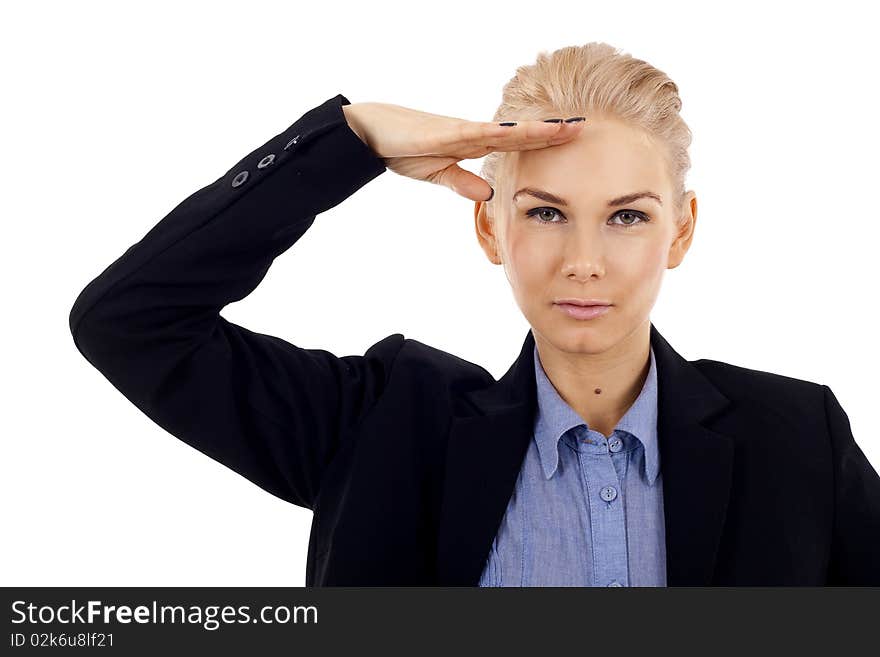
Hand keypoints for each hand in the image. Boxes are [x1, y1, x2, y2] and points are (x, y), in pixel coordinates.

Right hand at [342, 102, 584, 201]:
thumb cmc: (400, 148)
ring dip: (540, 130)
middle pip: (521, 133)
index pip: (515, 143)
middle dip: (553, 132)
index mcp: (472, 143)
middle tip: (585, 128)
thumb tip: (488, 191)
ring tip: (570, 127)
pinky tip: (526, 132)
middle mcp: (473, 133)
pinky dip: (504, 134)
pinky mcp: (448, 133)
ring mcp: (463, 131)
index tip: (570, 142)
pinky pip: (481, 134)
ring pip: (510, 130)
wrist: (370, 135)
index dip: (543, 142)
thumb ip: (462, 180)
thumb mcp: (437, 172)